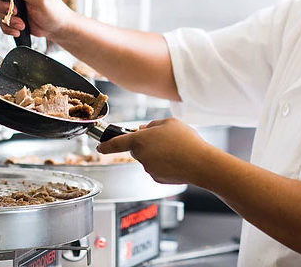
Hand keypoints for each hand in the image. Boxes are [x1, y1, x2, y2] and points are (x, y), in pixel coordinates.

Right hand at [0, 0, 73, 39]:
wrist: (58, 28)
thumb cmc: (55, 10)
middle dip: (2, 3)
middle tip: (15, 12)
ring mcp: (15, 4)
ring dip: (7, 18)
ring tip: (21, 24)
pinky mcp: (13, 16)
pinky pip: (2, 21)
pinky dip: (8, 27)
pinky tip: (18, 30)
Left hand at [97, 118, 212, 184]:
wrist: (200, 163)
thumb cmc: (185, 140)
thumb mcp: (169, 122)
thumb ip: (153, 124)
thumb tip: (145, 130)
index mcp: (140, 140)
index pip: (117, 143)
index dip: (106, 145)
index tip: (99, 147)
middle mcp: (141, 156)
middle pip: (137, 149)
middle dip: (146, 144)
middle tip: (164, 140)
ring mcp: (148, 169)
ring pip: (148, 158)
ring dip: (157, 154)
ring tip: (175, 149)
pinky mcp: (157, 178)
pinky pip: (156, 168)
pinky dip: (164, 164)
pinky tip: (176, 160)